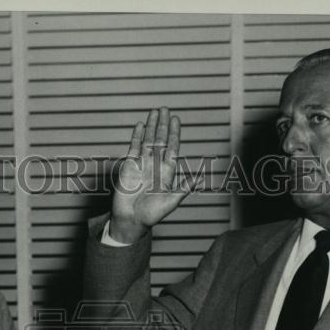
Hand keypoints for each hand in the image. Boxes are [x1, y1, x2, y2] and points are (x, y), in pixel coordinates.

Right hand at [110, 107, 191, 243]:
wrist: (131, 220)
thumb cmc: (151, 215)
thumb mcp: (171, 202)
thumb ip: (184, 188)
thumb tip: (200, 178)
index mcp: (167, 172)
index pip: (171, 147)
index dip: (174, 133)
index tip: (175, 119)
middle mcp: (155, 165)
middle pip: (160, 140)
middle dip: (163, 124)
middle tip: (165, 108)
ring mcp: (142, 164)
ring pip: (148, 140)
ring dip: (151, 126)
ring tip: (154, 111)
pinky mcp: (129, 167)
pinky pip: (134, 148)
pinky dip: (137, 136)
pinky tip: (140, 125)